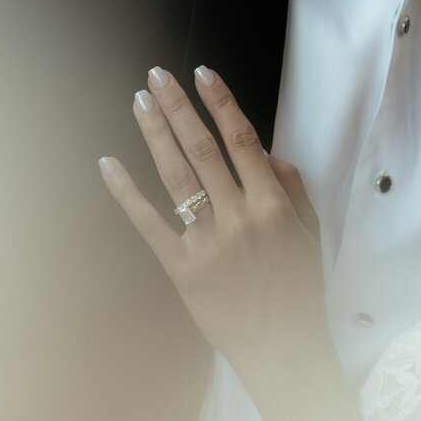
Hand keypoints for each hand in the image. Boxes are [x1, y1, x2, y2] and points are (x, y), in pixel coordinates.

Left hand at [99, 66, 327, 390]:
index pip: (242, 140)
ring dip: (155, 135)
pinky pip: (148, 224)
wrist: (281, 346)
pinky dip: (126, 193)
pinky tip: (110, 164)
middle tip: (158, 76)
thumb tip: (261, 149)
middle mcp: (238, 218)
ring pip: (176, 178)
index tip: (204, 74)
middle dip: (179, 108)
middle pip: (202, 150)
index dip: (221, 103)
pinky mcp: (181, 269)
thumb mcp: (310, 231)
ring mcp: (207, 243)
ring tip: (140, 102)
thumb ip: (291, 185)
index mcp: (273, 205)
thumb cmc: (299, 287)